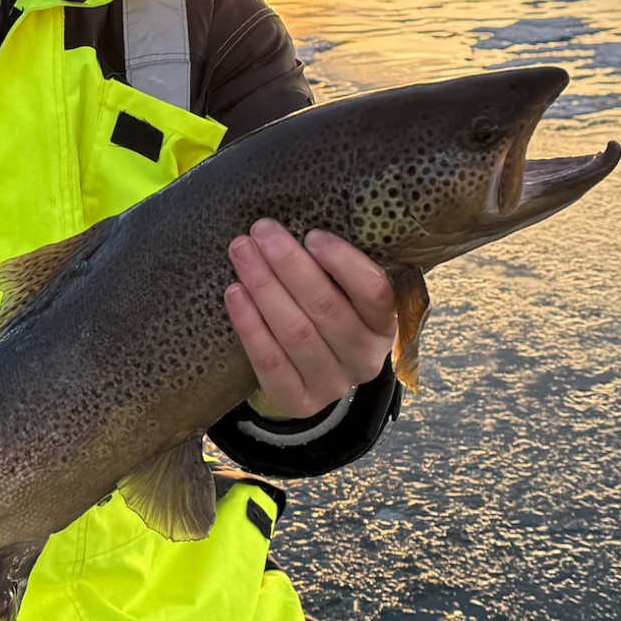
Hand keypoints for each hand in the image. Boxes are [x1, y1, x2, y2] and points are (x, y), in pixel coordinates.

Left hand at [225, 221, 397, 418]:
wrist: (309, 369)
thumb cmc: (327, 309)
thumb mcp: (344, 289)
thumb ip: (335, 263)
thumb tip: (297, 220)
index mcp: (386, 324)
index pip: (374, 293)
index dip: (344, 263)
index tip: (312, 234)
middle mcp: (366, 358)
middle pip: (326, 308)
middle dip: (289, 265)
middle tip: (261, 232)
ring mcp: (334, 383)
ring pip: (295, 332)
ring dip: (264, 287)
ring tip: (242, 253)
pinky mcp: (300, 400)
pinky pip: (270, 361)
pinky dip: (249, 324)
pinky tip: (234, 293)